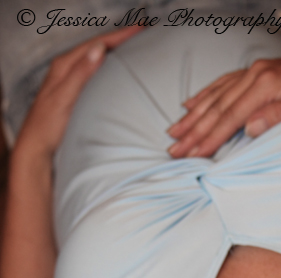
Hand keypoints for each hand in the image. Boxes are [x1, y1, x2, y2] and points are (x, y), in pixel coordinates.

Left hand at [15, 27, 142, 159]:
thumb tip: (99, 50)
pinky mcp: (76, 92)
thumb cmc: (48, 126)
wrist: (38, 147)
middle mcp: (68, 69)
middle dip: (120, 40)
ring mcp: (72, 80)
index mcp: (64, 66)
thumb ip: (80, 73)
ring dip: (116, 52)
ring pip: (97, 60)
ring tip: (135, 47)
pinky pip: (96, 73)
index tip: (140, 29)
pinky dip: (110, 67)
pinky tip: (119, 71)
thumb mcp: (64, 98)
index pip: (96, 44)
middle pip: (98, 48)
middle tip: (143, 34)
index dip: (119, 36)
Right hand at [168, 54, 280, 157]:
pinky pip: (223, 84)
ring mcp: (255, 70)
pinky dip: (205, 95)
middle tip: (173, 150)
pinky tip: (190, 103)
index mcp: (267, 83)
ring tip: (173, 132)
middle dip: (193, 130)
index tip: (192, 155)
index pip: (231, 116)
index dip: (210, 137)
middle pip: (217, 106)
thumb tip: (251, 126)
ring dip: (193, 115)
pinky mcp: (258, 72)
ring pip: (216, 95)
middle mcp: (256, 73)